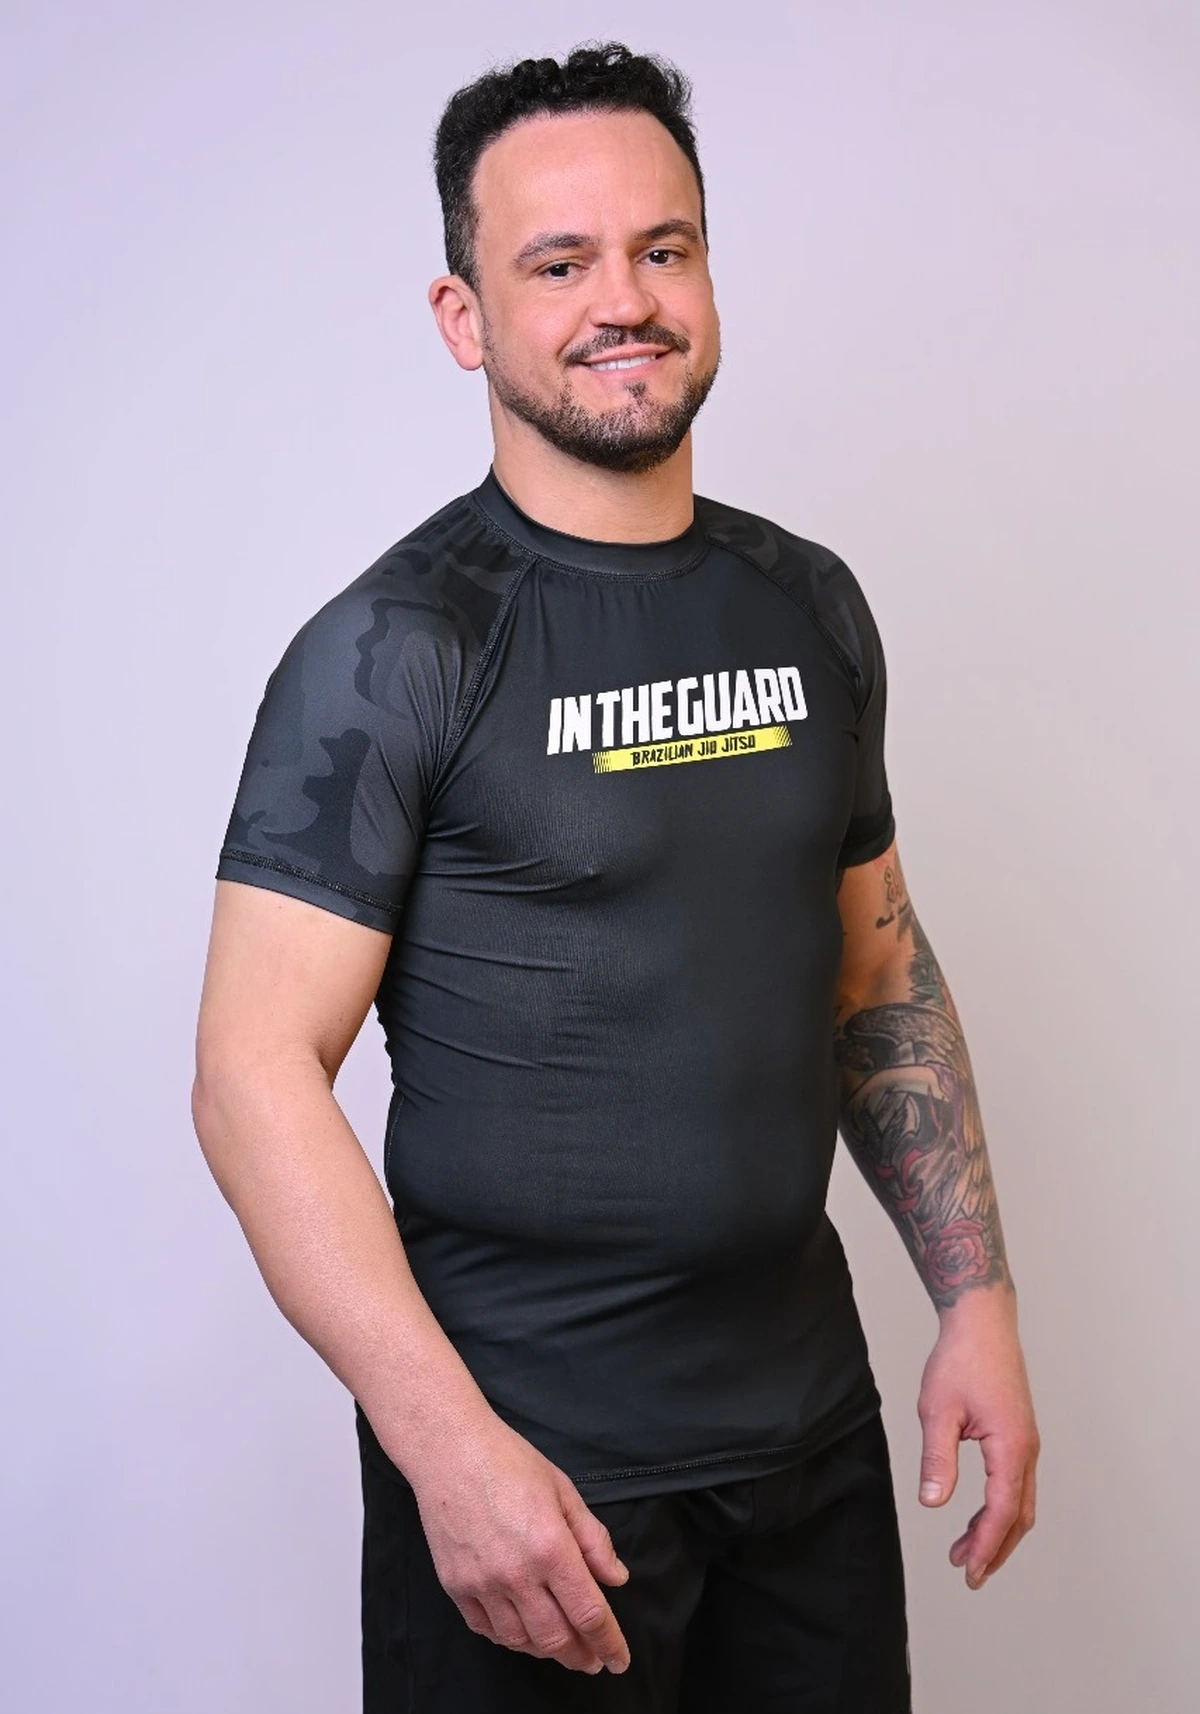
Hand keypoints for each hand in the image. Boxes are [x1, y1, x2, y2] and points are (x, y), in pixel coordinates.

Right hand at [401, 1412, 632, 1675]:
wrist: (450, 1452)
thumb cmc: (508, 1461)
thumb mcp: (564, 1490)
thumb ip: (593, 1539)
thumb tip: (615, 1578)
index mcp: (550, 1547)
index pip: (589, 1613)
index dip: (609, 1642)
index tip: (619, 1659)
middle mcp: (517, 1574)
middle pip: (556, 1637)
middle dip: (581, 1656)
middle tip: (593, 1658)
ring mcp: (482, 1584)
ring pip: (521, 1641)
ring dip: (547, 1650)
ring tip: (561, 1646)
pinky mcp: (456, 1587)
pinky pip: (487, 1629)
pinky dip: (510, 1638)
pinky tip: (523, 1632)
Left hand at [916, 1287, 1039, 1589]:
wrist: (982, 1321)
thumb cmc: (961, 1358)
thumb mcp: (938, 1409)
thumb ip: (937, 1458)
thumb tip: (932, 1502)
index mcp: (1012, 1447)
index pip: (1002, 1511)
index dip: (986, 1546)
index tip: (970, 1571)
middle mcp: (1027, 1448)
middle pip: (1019, 1515)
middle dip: (996, 1548)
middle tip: (970, 1573)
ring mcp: (1026, 1441)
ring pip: (1021, 1502)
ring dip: (997, 1530)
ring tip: (967, 1550)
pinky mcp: (1019, 1433)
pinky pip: (1016, 1483)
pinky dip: (1001, 1508)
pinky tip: (978, 1513)